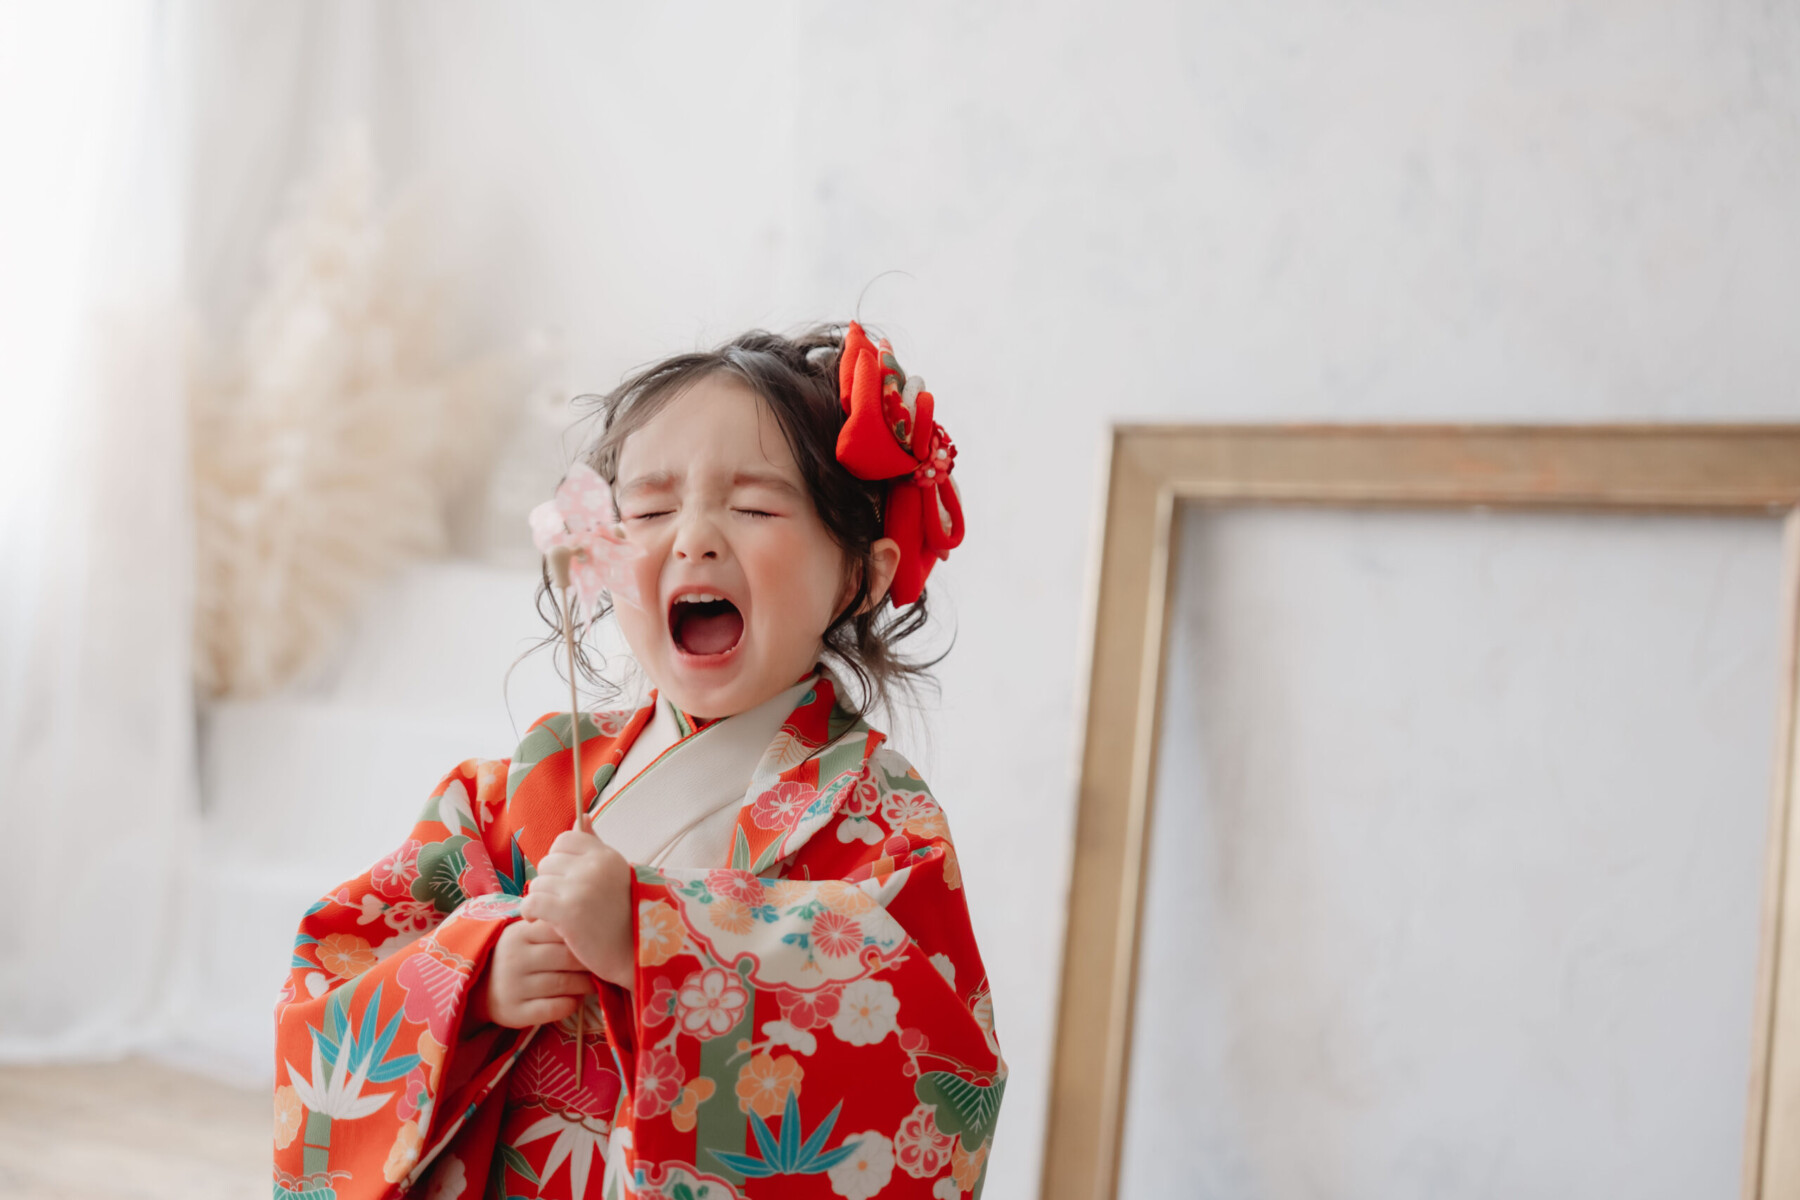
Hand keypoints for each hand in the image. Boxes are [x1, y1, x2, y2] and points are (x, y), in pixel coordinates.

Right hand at [470, 918, 593, 1028]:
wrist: (477, 989)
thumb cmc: (513, 957)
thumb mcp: (524, 935)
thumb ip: (550, 928)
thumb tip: (594, 925)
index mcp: (519, 934)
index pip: (561, 930)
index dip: (584, 937)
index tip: (599, 942)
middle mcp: (514, 959)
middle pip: (567, 957)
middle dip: (590, 962)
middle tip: (603, 965)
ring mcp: (514, 987)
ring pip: (564, 983)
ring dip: (586, 984)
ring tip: (594, 982)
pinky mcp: (515, 1013)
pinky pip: (554, 1008)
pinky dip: (572, 1004)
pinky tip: (576, 1000)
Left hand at [520, 824, 635, 988]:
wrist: (637, 954)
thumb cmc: (626, 915)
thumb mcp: (616, 872)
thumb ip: (595, 845)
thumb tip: (583, 816)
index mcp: (606, 855)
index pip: (564, 839)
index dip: (559, 858)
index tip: (566, 878)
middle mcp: (593, 867)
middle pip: (548, 862)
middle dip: (550, 881)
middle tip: (562, 900)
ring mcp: (580, 889)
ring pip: (537, 884)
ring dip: (542, 900)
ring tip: (556, 914)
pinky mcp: (567, 914)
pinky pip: (531, 903)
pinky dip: (531, 913)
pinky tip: (540, 921)